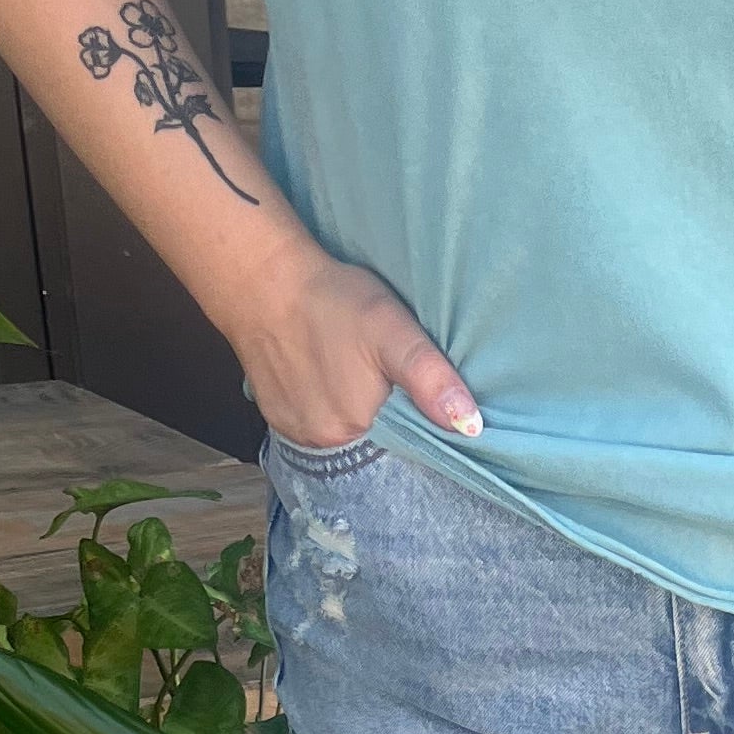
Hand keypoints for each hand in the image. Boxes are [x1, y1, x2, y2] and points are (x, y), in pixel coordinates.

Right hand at [225, 240, 481, 450]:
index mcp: (360, 428)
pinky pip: (317, 432)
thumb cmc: (333, 299)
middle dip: (392, 430)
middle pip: (376, 450)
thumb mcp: (393, 331)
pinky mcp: (280, 422)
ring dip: (361, 425)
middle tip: (389, 388)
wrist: (263, 279)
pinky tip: (333, 388)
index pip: (407, 453)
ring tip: (360, 386)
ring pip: (347, 442)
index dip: (421, 436)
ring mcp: (300, 436)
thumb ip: (431, 379)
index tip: (426, 412)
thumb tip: (470, 428)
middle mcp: (327, 443)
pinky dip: (331, 417)